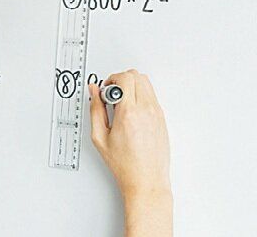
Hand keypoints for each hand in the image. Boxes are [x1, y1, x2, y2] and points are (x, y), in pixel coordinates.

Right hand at [88, 70, 170, 197]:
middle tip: (112, 94)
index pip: (124, 78)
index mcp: (129, 113)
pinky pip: (151, 95)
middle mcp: (146, 110)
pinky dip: (140, 94)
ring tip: (122, 102)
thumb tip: (94, 92)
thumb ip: (95, 109)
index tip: (105, 90)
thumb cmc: (125, 165)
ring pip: (146, 82)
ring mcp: (156, 113)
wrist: (147, 180)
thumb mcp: (100, 137)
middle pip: (136, 75)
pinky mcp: (162, 118)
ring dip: (132, 85)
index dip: (111, 79)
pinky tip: (131, 110)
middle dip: (121, 79)